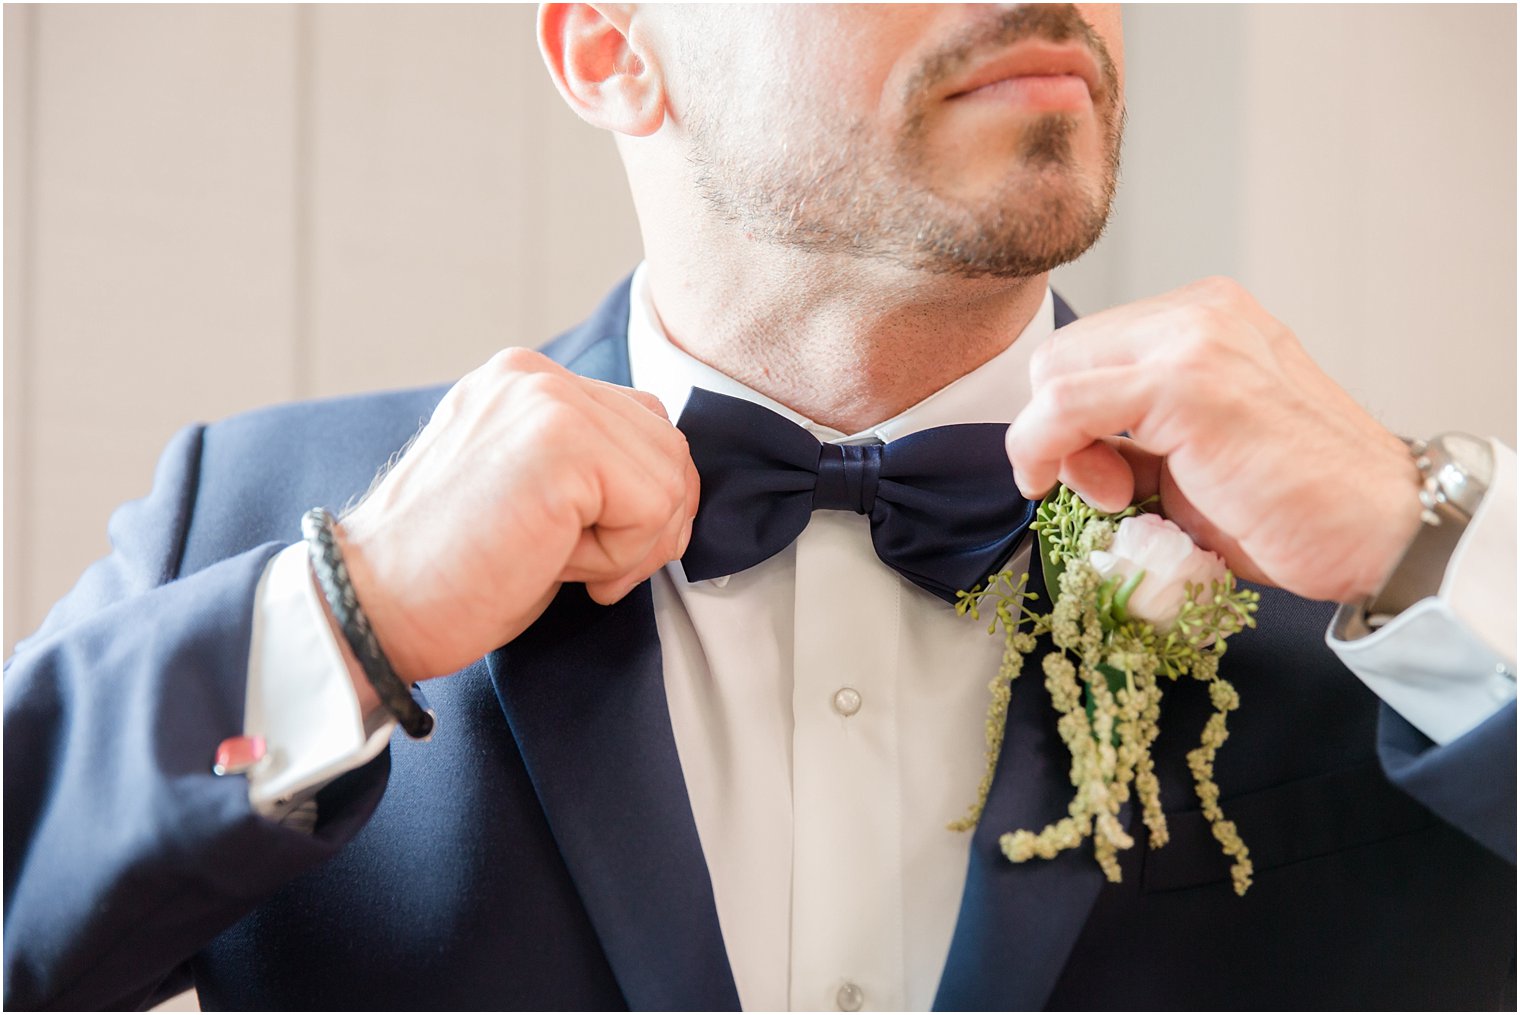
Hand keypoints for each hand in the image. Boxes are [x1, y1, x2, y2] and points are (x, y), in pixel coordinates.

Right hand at [335, 347, 698, 684]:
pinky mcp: (562, 443)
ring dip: (630, 543)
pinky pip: (654, 507)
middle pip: (667, 446)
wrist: (373, 608)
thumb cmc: (449, 572)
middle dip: (645, 524)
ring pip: (669, 477)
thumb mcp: (528, 492)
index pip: (641, 423)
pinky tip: (556, 564)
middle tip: (578, 566)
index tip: (580, 549)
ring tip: (555, 559)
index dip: (637, 502)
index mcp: (523, 381)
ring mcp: (548, 401)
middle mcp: (535, 376)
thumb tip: (674, 484)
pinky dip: (620, 557)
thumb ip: (587, 464)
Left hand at [1005, 277, 1422, 603]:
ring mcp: (1194, 339)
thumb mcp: (1191, 461)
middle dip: (1055, 429)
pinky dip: (1043, 449)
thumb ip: (1128, 441)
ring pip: (1055, 373)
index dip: (1066, 420)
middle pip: (1062, 356)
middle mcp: (1200, 313)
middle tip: (1103, 491)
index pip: (1088, 352)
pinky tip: (1084, 491)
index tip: (1095, 476)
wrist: (1380, 533)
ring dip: (1053, 445)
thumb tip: (1062, 453)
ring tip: (1114, 496)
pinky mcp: (1186, 381)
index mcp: (1205, 319)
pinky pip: (1064, 405)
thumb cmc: (1296, 508)